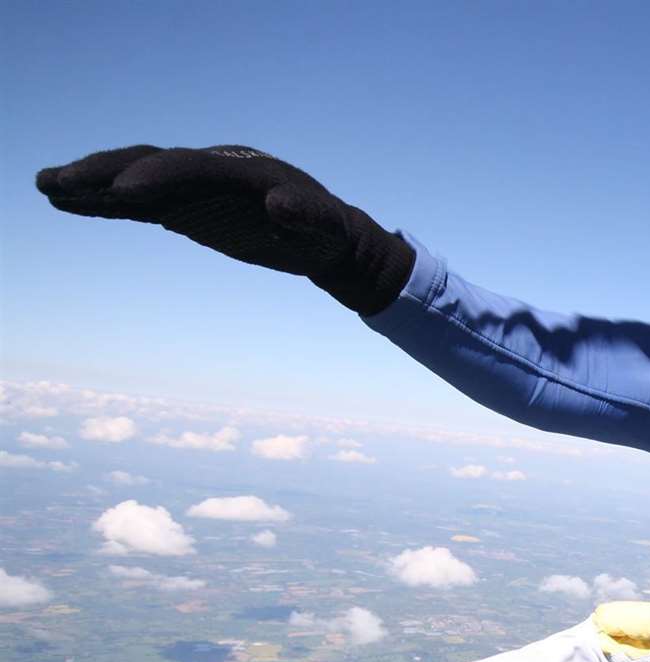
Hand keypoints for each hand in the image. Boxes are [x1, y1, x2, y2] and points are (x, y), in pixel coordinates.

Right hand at [36, 145, 412, 314]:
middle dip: (105, 171)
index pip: (191, 167)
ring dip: (92, 184)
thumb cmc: (326, 230)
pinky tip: (69, 203)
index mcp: (241, 170)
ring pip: (136, 179)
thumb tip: (282, 205)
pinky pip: (139, 202)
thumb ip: (306, 215)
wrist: (324, 233)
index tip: (124, 193)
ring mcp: (194, 187)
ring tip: (45, 185)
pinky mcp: (186, 206)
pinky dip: (105, 203)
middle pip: (150, 164)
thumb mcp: (325, 225)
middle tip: (58, 181)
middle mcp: (210, 170)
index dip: (158, 177)